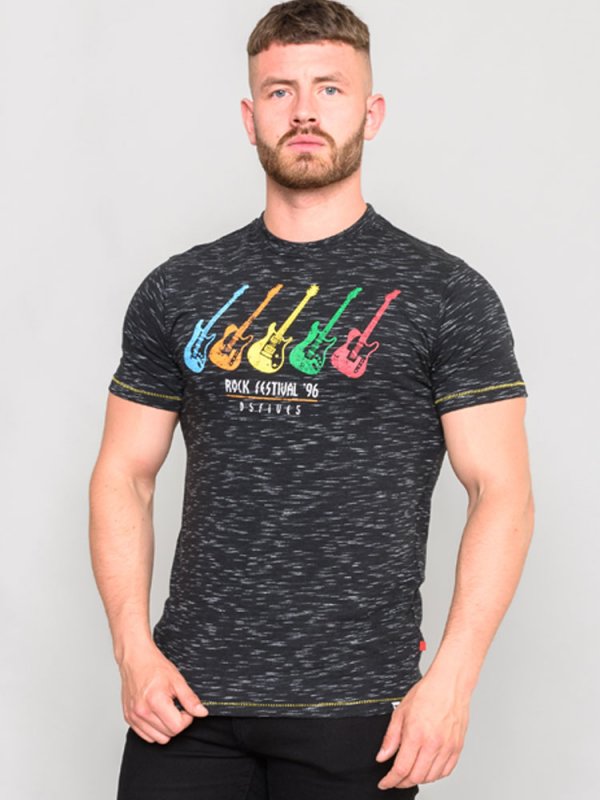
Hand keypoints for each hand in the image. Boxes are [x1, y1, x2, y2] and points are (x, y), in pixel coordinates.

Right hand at [118, 641, 208, 743]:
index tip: (186, 709)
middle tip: (177, 707)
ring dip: (166, 729)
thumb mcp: (177, 680)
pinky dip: (154, 730)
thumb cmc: (155, 667)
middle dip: (177, 723)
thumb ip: (190, 699)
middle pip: (168, 734)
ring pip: (157, 739)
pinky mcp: (128, 718)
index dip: (187, 719)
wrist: (136, 660)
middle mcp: (142, 712)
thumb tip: (202, 713)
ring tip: (166, 711)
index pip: (177, 727)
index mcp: (155, 701)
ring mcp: (133, 716)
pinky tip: (157, 715)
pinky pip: (145, 736)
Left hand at [374, 673, 469, 789]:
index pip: (401, 769)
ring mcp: (447, 748)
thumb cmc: (427, 694)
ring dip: (418, 779)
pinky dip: (434, 775)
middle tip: (394, 780)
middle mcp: (433, 744)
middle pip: (416, 777)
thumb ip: (391, 738)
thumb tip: (382, 756)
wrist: (450, 685)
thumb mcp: (400, 712)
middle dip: (402, 782)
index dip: (390, 780)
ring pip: (431, 777)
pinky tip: (427, 769)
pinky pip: (446, 771)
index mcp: (416, 735)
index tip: (384, 783)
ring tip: (409, 774)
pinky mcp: (457, 748)